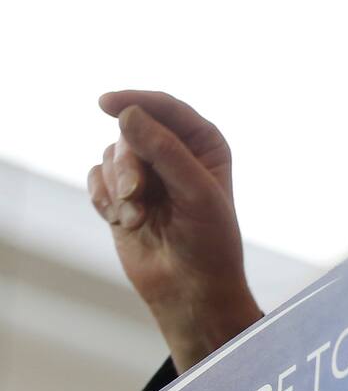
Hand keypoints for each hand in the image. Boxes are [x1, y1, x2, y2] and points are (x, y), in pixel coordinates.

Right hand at [88, 91, 261, 371]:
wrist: (191, 288)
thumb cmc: (209, 241)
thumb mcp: (196, 192)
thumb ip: (165, 151)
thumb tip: (128, 114)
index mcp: (204, 143)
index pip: (166, 108)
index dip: (137, 102)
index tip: (108, 104)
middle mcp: (175, 152)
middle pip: (131, 130)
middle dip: (129, 164)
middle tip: (136, 195)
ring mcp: (147, 172)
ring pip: (111, 154)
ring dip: (118, 188)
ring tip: (137, 218)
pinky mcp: (122, 194)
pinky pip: (96, 177)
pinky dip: (104, 199)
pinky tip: (123, 222)